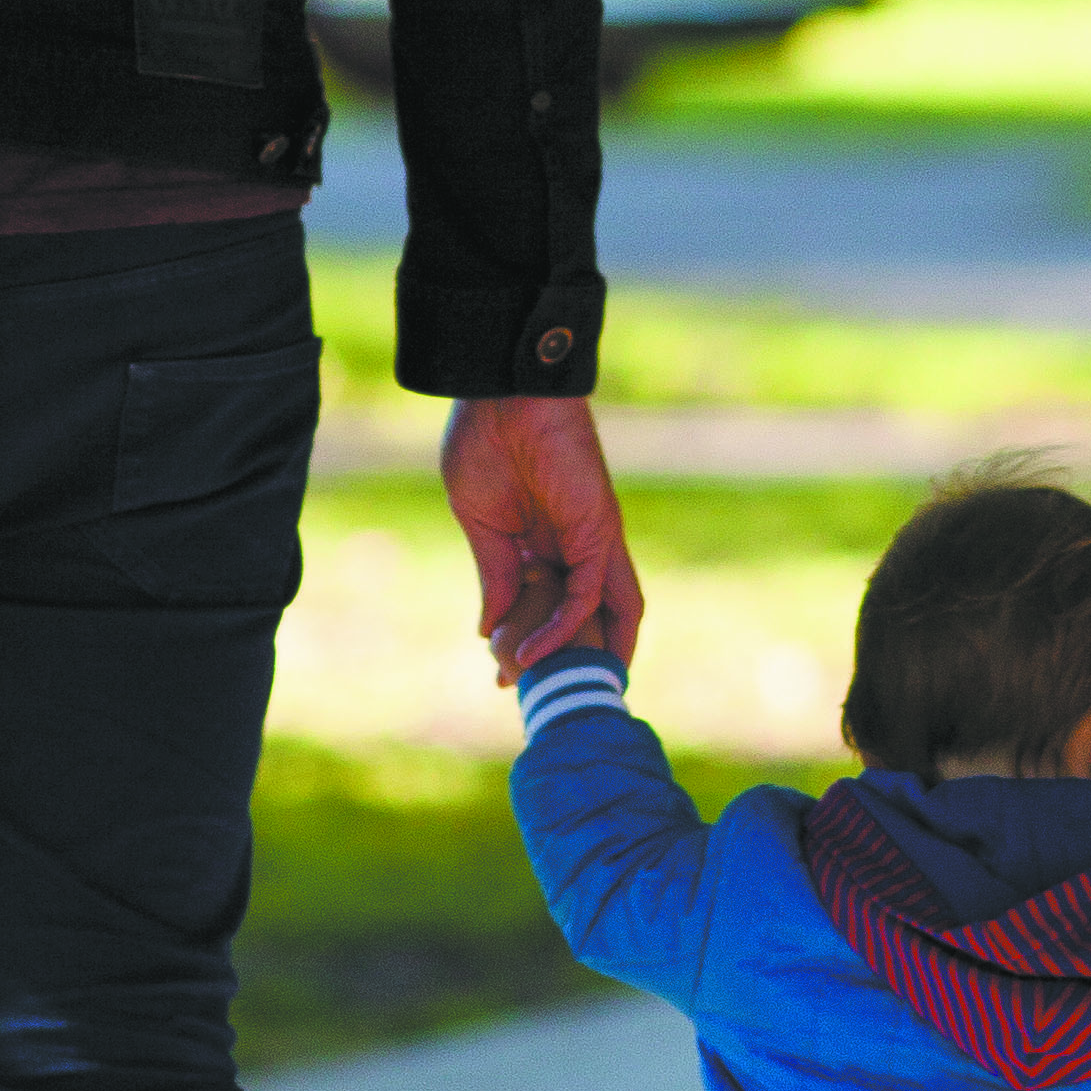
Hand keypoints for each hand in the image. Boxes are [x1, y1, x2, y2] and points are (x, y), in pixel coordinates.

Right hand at [444, 392, 643, 677]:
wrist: (501, 392)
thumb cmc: (485, 442)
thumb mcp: (482, 524)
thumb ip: (495, 578)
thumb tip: (491, 629)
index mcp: (547, 543)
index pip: (551, 607)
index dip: (533, 644)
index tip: (503, 675)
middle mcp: (577, 547)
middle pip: (590, 618)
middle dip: (570, 662)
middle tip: (538, 697)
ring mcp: (593, 541)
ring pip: (607, 615)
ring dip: (585, 657)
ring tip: (555, 693)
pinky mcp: (600, 532)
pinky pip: (589, 593)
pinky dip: (564, 628)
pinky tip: (530, 652)